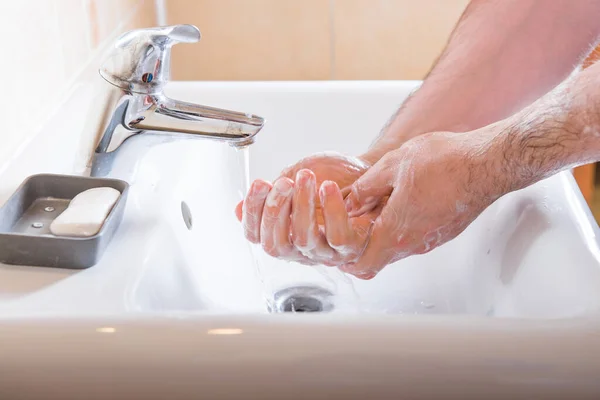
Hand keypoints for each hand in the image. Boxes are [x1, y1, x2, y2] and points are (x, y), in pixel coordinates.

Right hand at [235, 152, 380, 270]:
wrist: (368, 170)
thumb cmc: (332, 176)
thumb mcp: (293, 181)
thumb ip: (269, 196)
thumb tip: (237, 209)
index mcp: (283, 233)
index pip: (256, 235)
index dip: (252, 213)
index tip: (258, 185)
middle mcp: (301, 247)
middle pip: (276, 245)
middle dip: (274, 211)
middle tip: (283, 183)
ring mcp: (326, 250)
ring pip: (303, 240)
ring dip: (301, 206)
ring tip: (305, 177)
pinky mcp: (351, 246)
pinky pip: (338, 236)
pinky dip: (332, 211)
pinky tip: (328, 187)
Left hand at [340, 130, 507, 276]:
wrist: (488, 162)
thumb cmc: (447, 162)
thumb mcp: (394, 165)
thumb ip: (366, 186)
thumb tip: (350, 200)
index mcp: (397, 231)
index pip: (362, 264)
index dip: (343, 258)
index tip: (334, 241)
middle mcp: (415, 243)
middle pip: (377, 258)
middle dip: (359, 246)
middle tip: (350, 225)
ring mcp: (431, 239)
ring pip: (396, 246)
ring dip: (380, 232)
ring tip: (371, 207)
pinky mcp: (443, 230)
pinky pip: (414, 236)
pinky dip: (399, 226)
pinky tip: (397, 201)